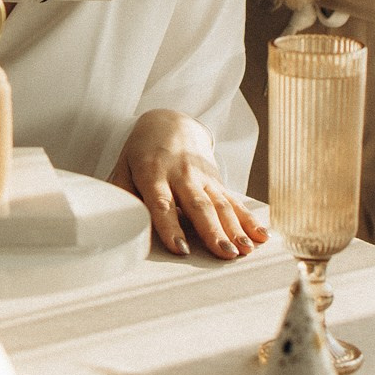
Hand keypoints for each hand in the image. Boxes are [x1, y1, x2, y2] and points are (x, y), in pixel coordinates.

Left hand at [110, 110, 268, 256]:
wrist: (170, 121)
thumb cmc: (142, 151)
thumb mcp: (124, 166)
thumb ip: (121, 193)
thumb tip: (114, 222)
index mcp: (153, 173)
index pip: (162, 202)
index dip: (170, 226)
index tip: (180, 248)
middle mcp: (181, 174)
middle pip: (198, 205)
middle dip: (212, 231)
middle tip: (224, 253)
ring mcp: (202, 176)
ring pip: (220, 204)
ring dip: (234, 228)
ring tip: (244, 251)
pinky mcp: (217, 179)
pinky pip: (234, 200)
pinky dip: (249, 219)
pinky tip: (260, 235)